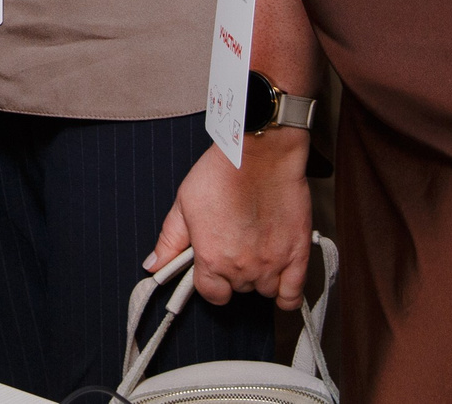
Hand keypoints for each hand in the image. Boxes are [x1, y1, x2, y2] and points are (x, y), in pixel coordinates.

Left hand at [146, 132, 311, 309]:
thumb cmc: (221, 174)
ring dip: (260, 277)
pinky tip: (280, 279)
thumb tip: (153, 266)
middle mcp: (242, 269)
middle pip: (239, 289)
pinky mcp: (298, 257)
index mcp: (212, 259)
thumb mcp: (184, 204)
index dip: (211, 283)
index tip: (213, 270)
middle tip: (236, 247)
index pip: (211, 294)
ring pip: (265, 290)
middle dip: (235, 273)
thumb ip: (169, 241)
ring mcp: (272, 265)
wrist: (260, 155)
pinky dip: (287, 294)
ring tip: (257, 252)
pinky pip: (293, 296)